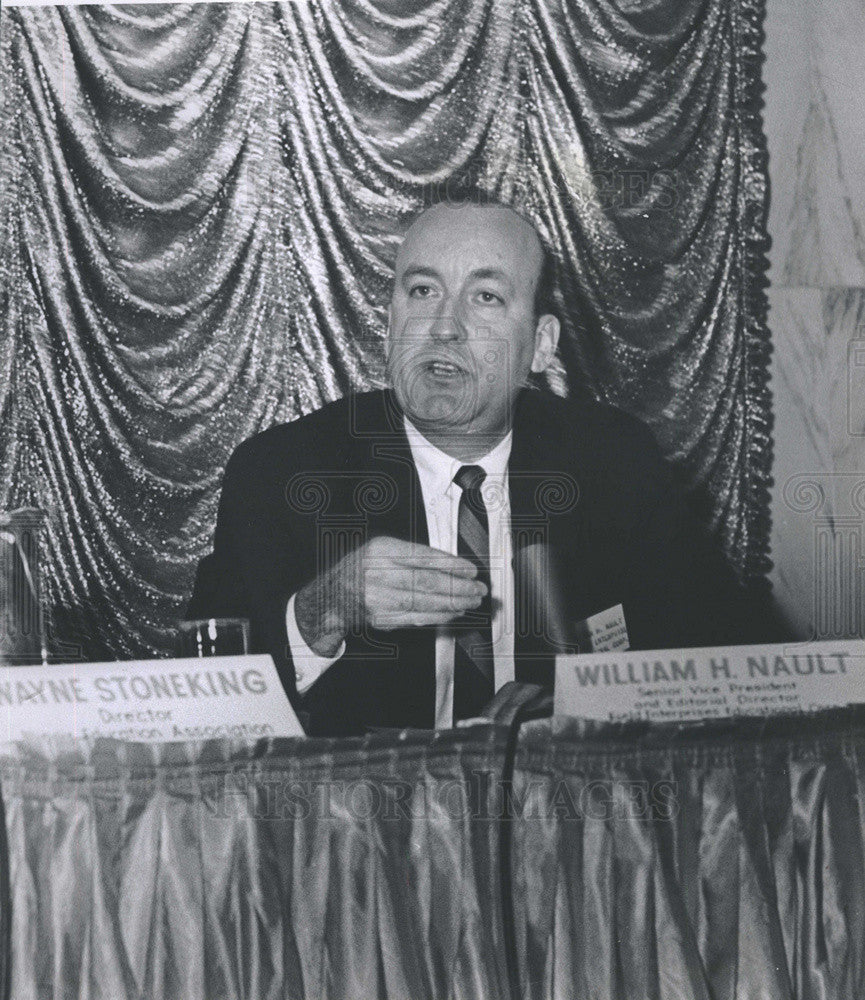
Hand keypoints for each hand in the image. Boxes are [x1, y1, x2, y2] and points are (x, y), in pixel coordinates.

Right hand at [294, 535, 486, 656]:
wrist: (334, 595)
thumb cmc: (365, 567)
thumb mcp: (384, 548)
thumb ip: (414, 554)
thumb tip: (454, 566)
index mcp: (381, 551)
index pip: (423, 558)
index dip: (451, 565)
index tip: (471, 570)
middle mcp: (378, 574)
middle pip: (427, 582)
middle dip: (458, 587)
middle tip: (479, 589)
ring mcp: (379, 599)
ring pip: (425, 603)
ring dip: (453, 603)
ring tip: (472, 600)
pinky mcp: (383, 618)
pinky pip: (417, 618)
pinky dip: (440, 616)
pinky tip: (454, 612)